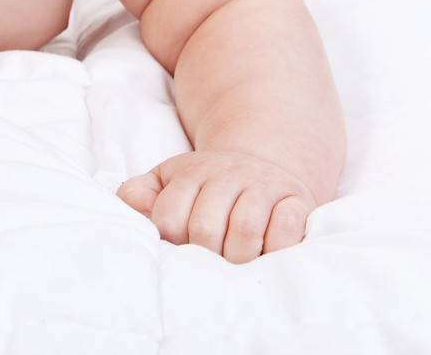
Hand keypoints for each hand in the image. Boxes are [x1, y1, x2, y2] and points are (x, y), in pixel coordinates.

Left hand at [116, 150, 316, 262]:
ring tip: (236, 265)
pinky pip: (286, 228)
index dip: (173, 243)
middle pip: (205, 228)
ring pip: (244, 229)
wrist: (262, 164)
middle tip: (210, 263)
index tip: (182, 248)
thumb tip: (133, 206)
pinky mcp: (296, 200)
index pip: (169, 218)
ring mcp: (263, 186)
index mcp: (190, 173)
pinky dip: (276, 249)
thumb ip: (141, 192)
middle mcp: (226, 175)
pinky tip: (268, 254)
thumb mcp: (169, 180)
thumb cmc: (208, 185)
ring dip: (238, 257)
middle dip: (205, 255)